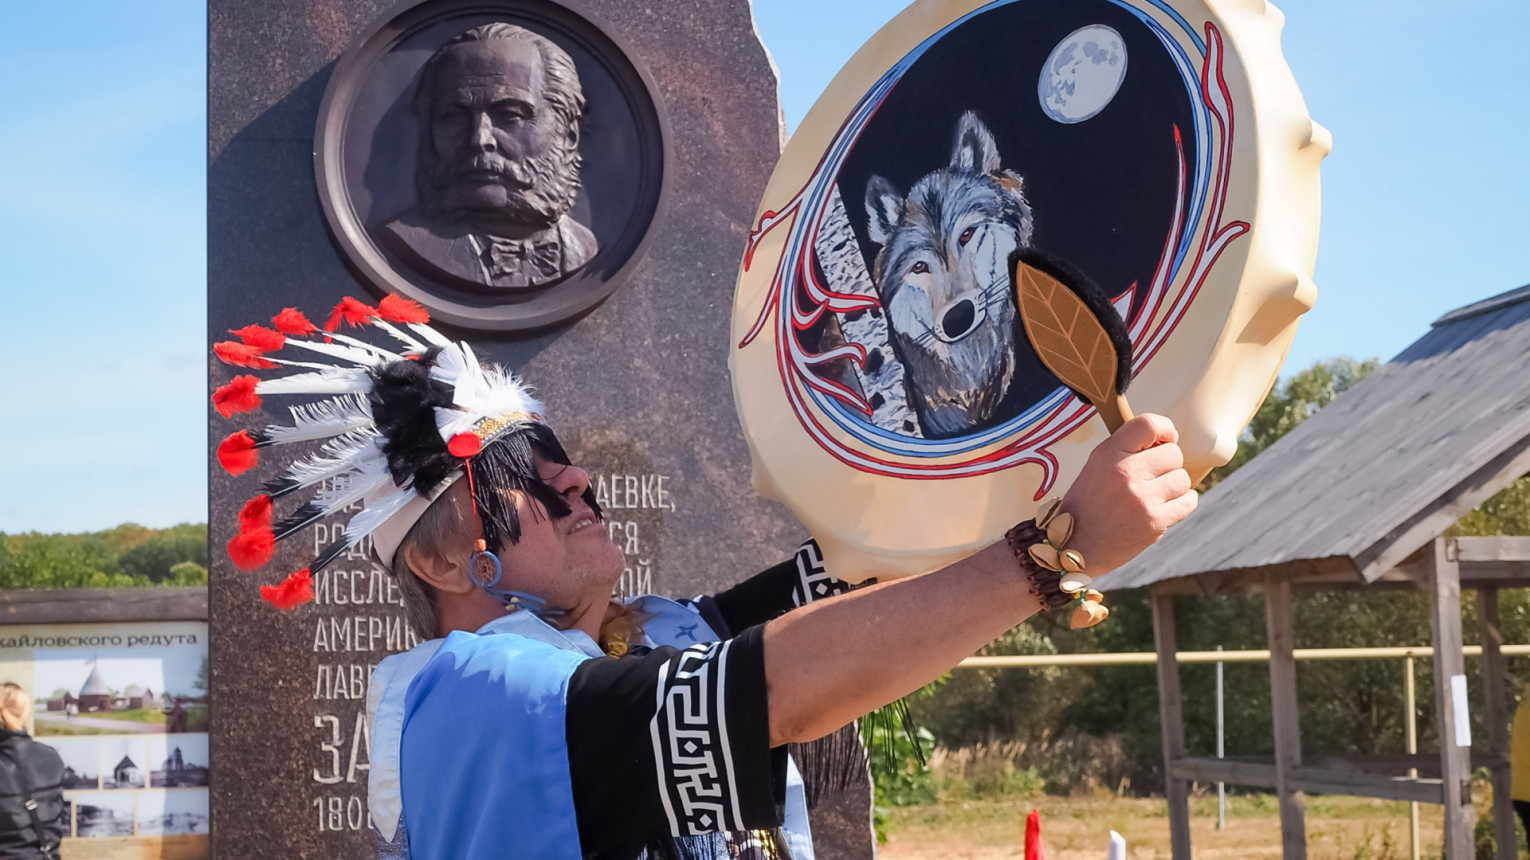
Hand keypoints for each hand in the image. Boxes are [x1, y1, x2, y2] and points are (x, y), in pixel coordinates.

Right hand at [1059, 414, 1197, 573]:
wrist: (1073, 547)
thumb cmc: (1087, 505)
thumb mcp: (1096, 466)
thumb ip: (1126, 450)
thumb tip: (1166, 441)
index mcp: (1108, 454)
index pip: (1149, 424)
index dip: (1165, 430)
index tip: (1165, 439)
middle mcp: (1125, 472)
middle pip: (1173, 454)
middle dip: (1167, 465)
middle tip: (1152, 477)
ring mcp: (1141, 498)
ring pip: (1182, 479)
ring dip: (1174, 487)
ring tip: (1154, 496)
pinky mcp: (1154, 522)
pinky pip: (1188, 502)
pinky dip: (1182, 504)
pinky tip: (1165, 507)